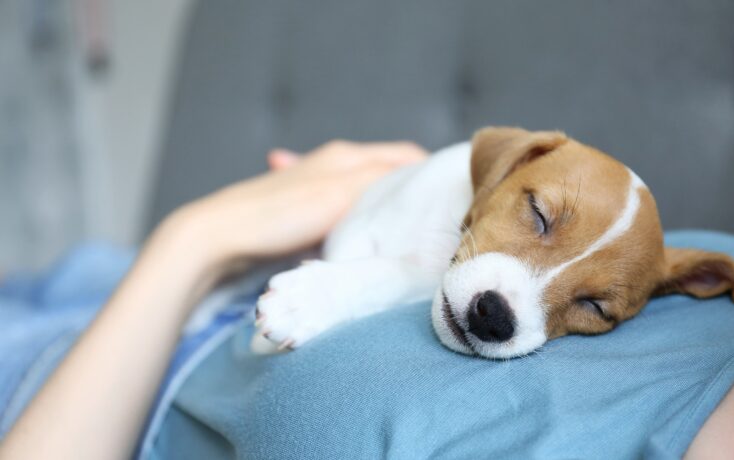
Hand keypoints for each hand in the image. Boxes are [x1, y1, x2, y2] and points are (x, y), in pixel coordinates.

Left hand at [161, 140, 426, 277]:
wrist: (216, 236)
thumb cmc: (278, 216)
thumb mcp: (339, 196)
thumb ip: (379, 181)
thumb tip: (419, 172)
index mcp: (346, 155)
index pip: (405, 155)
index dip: (430, 173)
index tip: (451, 201)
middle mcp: (332, 163)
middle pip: (385, 172)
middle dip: (409, 192)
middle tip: (430, 222)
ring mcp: (314, 185)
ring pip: (362, 191)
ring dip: (380, 206)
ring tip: (399, 231)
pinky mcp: (300, 208)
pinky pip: (340, 208)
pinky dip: (354, 218)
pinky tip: (354, 235)